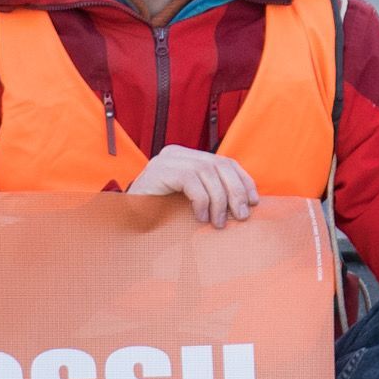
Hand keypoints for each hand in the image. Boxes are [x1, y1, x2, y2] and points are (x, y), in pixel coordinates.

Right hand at [125, 143, 257, 225]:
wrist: (124, 224)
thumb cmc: (159, 217)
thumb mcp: (190, 204)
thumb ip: (210, 195)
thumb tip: (245, 203)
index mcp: (187, 158)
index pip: (224, 162)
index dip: (243, 180)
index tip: (254, 201)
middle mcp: (177, 153)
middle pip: (219, 165)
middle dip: (236, 191)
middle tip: (241, 215)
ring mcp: (167, 159)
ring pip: (208, 172)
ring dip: (220, 200)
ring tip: (220, 222)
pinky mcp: (159, 170)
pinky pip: (191, 180)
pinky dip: (201, 200)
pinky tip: (201, 217)